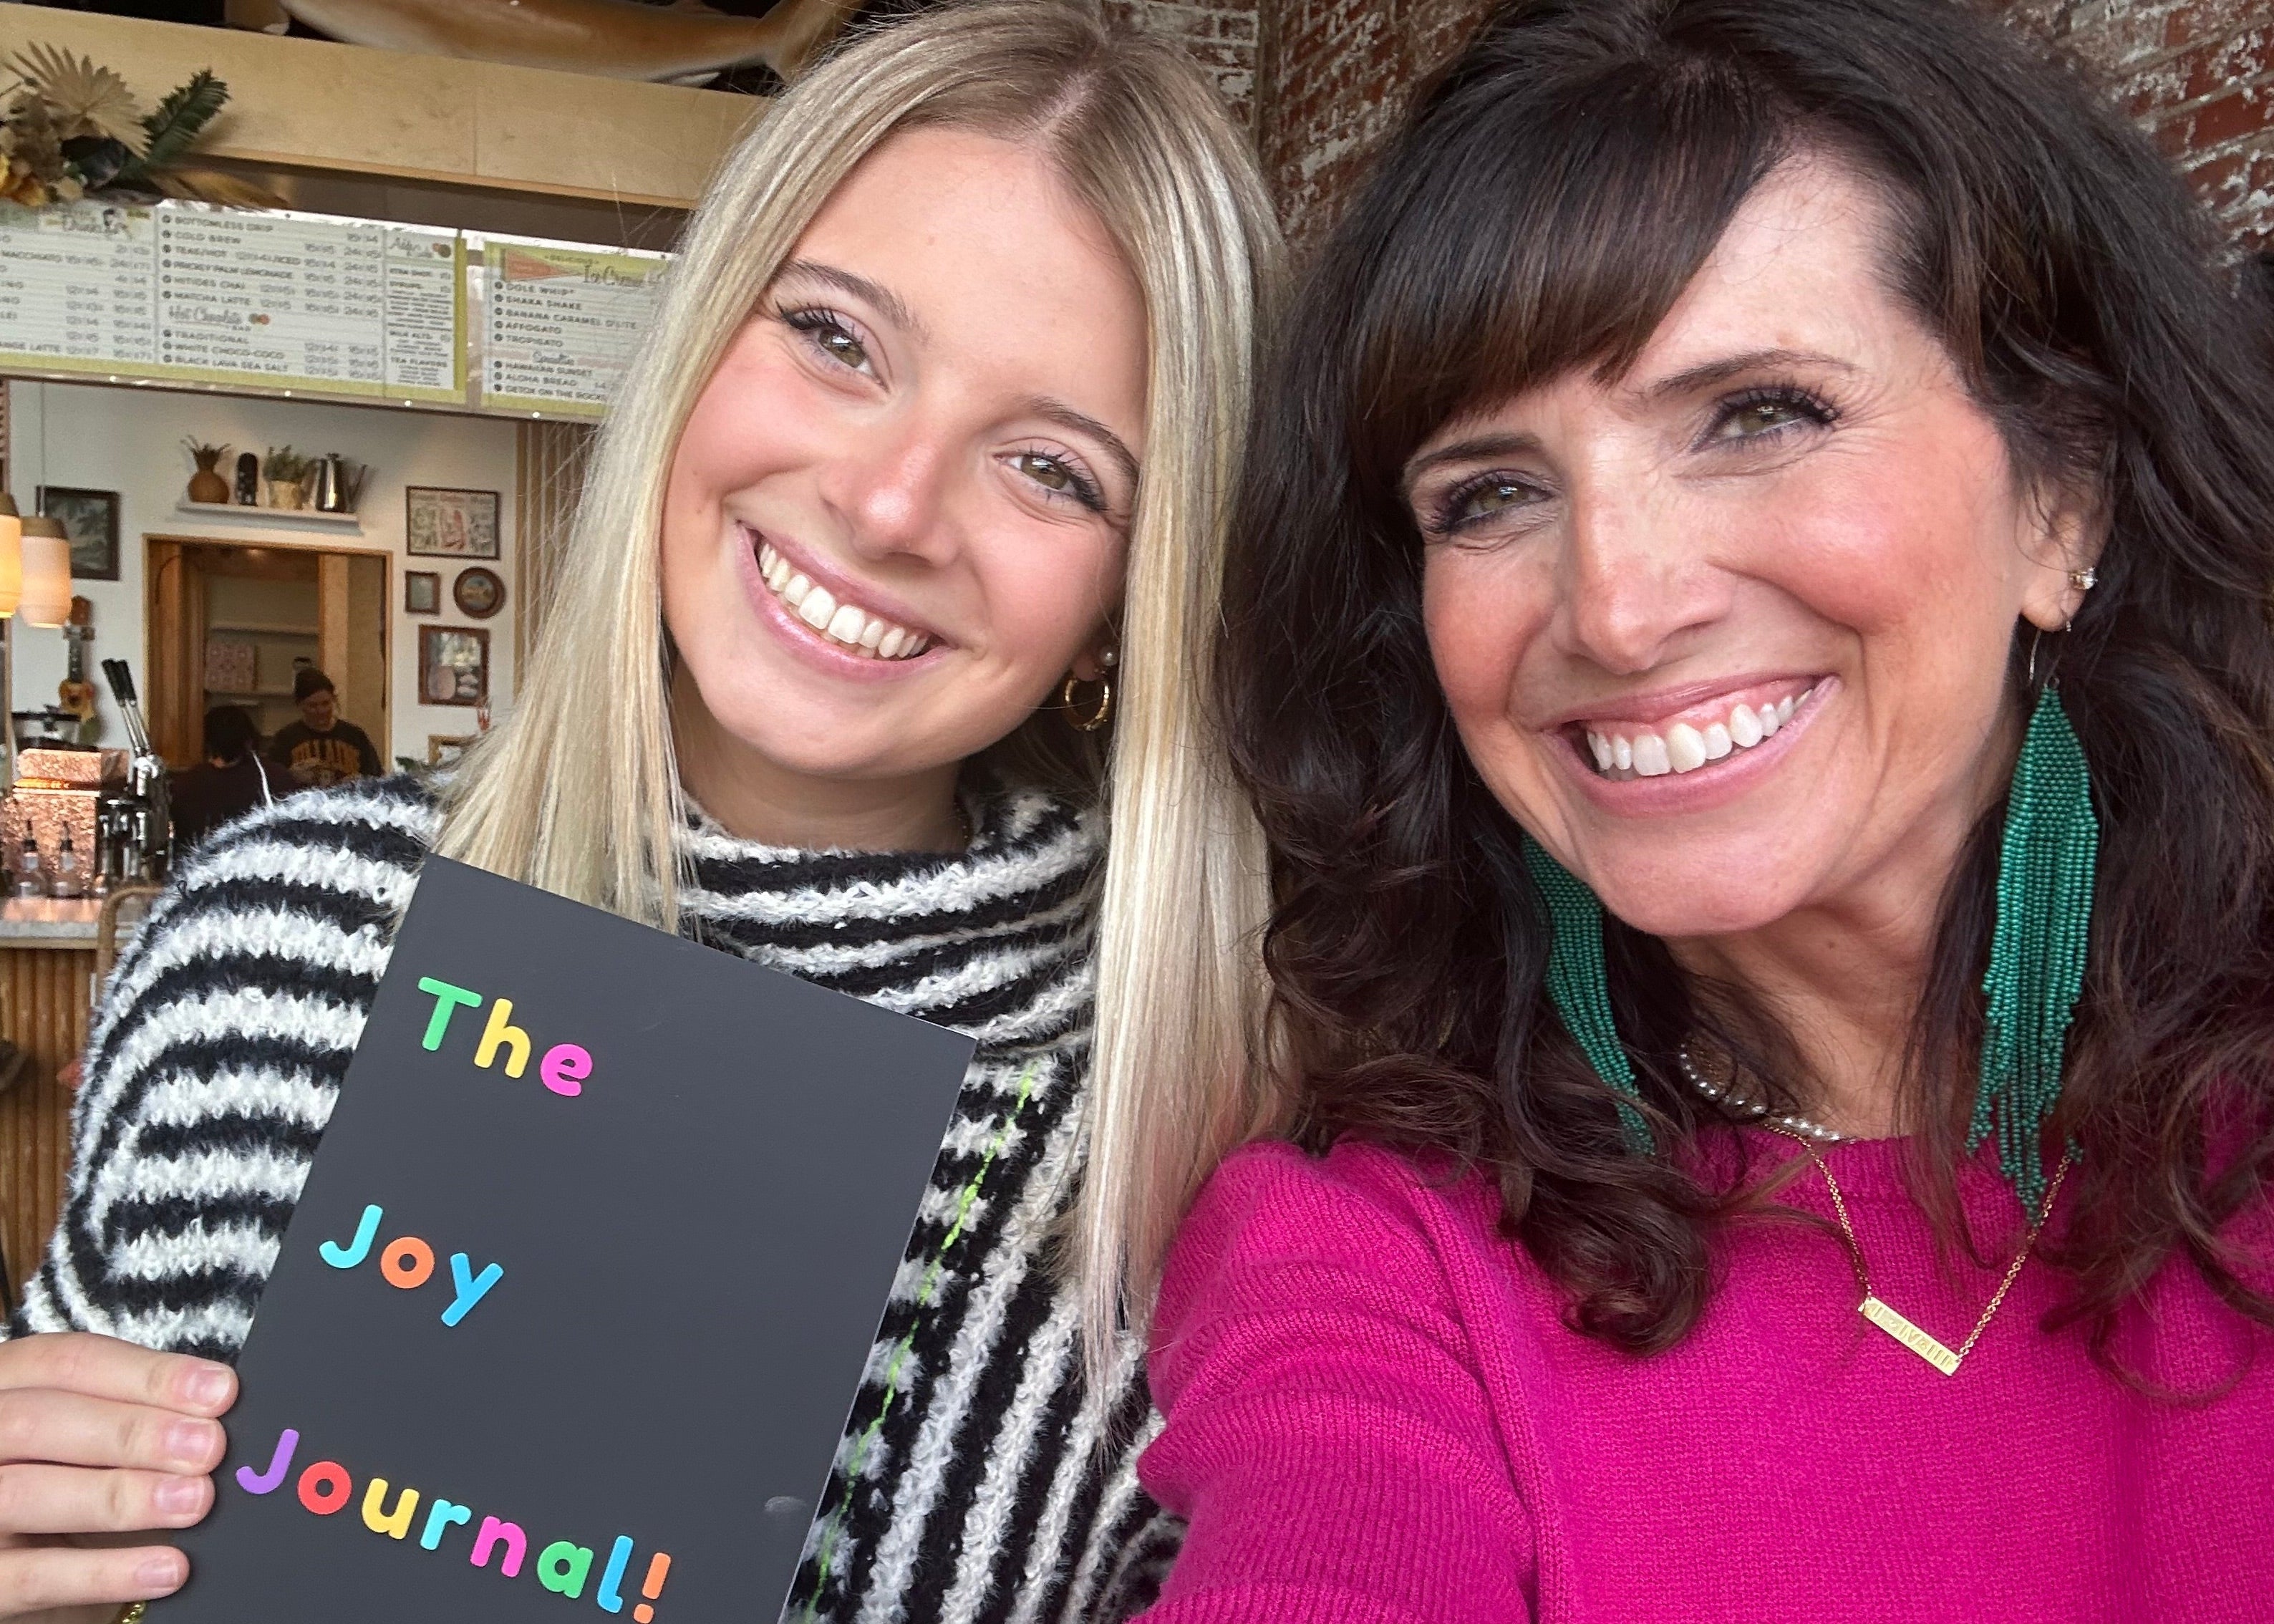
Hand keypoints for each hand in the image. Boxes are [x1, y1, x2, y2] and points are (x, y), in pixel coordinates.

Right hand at [0, 1333, 234, 1619]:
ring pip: (23, 1494)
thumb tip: (221, 1406)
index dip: (146, 1374)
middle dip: (131, 1432)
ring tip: (195, 1502)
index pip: (66, 1363)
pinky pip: (29, 1577)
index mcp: (6, 1389)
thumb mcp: (94, 1443)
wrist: (35, 1576)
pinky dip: (103, 1573)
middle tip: (209, 1448)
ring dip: (119, 1496)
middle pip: (38, 1422)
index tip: (219, 1391)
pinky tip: (168, 1568)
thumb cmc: (75, 1488)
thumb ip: (141, 1414)